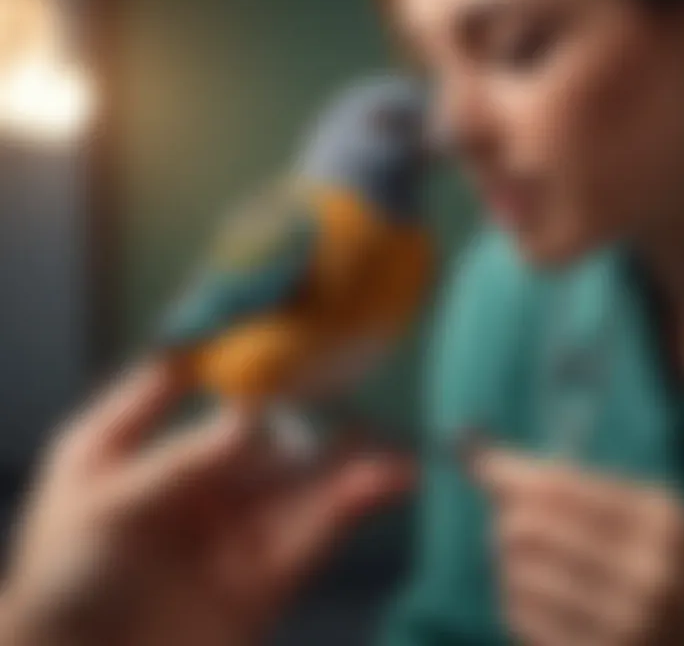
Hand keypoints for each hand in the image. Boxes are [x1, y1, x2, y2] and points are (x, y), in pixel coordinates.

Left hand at [1, 363, 413, 645]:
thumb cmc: (61, 585)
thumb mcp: (103, 507)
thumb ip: (180, 462)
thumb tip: (250, 419)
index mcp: (139, 445)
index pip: (189, 382)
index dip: (231, 353)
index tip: (279, 323)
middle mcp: (192, 479)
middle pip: (263, 435)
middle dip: (313, 413)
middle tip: (362, 387)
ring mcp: (231, 527)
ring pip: (299, 482)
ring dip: (348, 464)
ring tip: (396, 451)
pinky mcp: (263, 574)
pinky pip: (312, 532)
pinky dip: (350, 506)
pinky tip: (385, 481)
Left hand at [473, 450, 683, 645]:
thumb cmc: (667, 562)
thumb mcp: (643, 515)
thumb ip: (570, 485)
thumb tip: (482, 458)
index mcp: (658, 522)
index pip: (556, 486)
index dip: (510, 475)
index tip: (488, 470)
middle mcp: (647, 574)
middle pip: (528, 527)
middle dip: (509, 520)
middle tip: (515, 525)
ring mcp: (626, 625)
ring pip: (518, 573)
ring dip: (511, 562)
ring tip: (530, 563)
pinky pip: (521, 616)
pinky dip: (516, 599)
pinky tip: (539, 598)